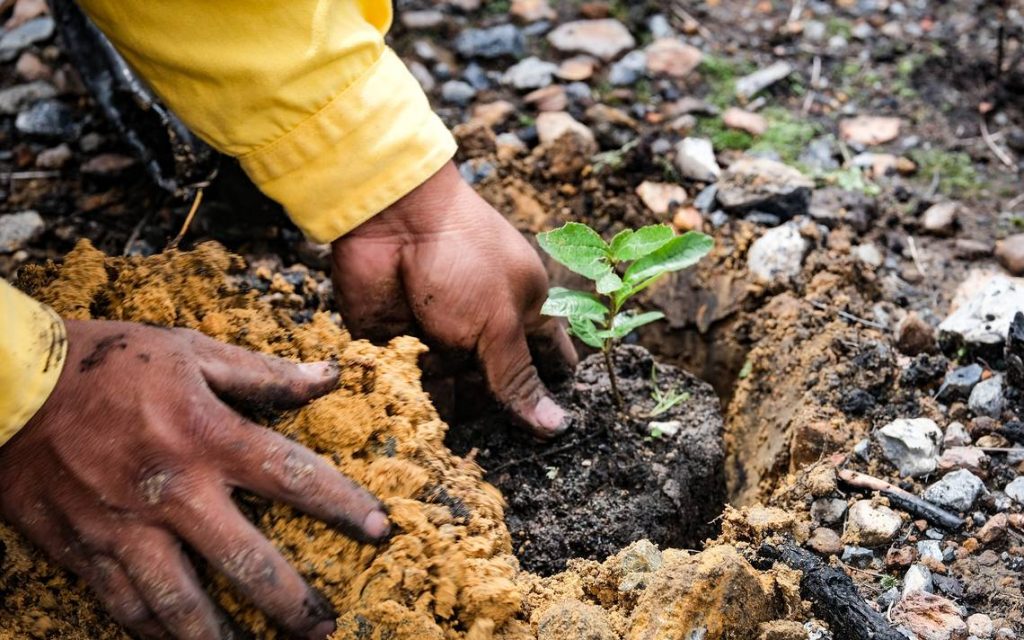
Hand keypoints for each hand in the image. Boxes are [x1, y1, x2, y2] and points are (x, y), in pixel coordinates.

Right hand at [0, 319, 388, 638]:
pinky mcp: (82, 549)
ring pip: (181, 605)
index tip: (379, 531)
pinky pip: (125, 606)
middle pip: (245, 561)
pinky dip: (154, 633)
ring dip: (221, 639)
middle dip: (291, 603)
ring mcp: (124, 529)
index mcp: (206, 435)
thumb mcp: (189, 350)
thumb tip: (329, 375)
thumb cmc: (106, 361)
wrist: (9, 385)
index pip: (292, 477)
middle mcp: (172, 491)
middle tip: (324, 630)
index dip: (342, 506)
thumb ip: (262, 373)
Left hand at [331, 162, 576, 438]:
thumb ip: (517, 377)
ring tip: (451, 437)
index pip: (548, 360)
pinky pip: (407, 388)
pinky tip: (416, 424)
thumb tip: (556, 426)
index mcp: (523, 314)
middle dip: (495, 412)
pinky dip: (411, 404)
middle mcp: (484, 330)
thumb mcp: (499, 320)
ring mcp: (440, 340)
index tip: (553, 428)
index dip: (551, 391)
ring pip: (452, 396)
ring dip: (452, 415)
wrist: (389, 219)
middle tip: (493, 439)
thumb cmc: (463, 257)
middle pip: (498, 389)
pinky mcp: (396, 347)